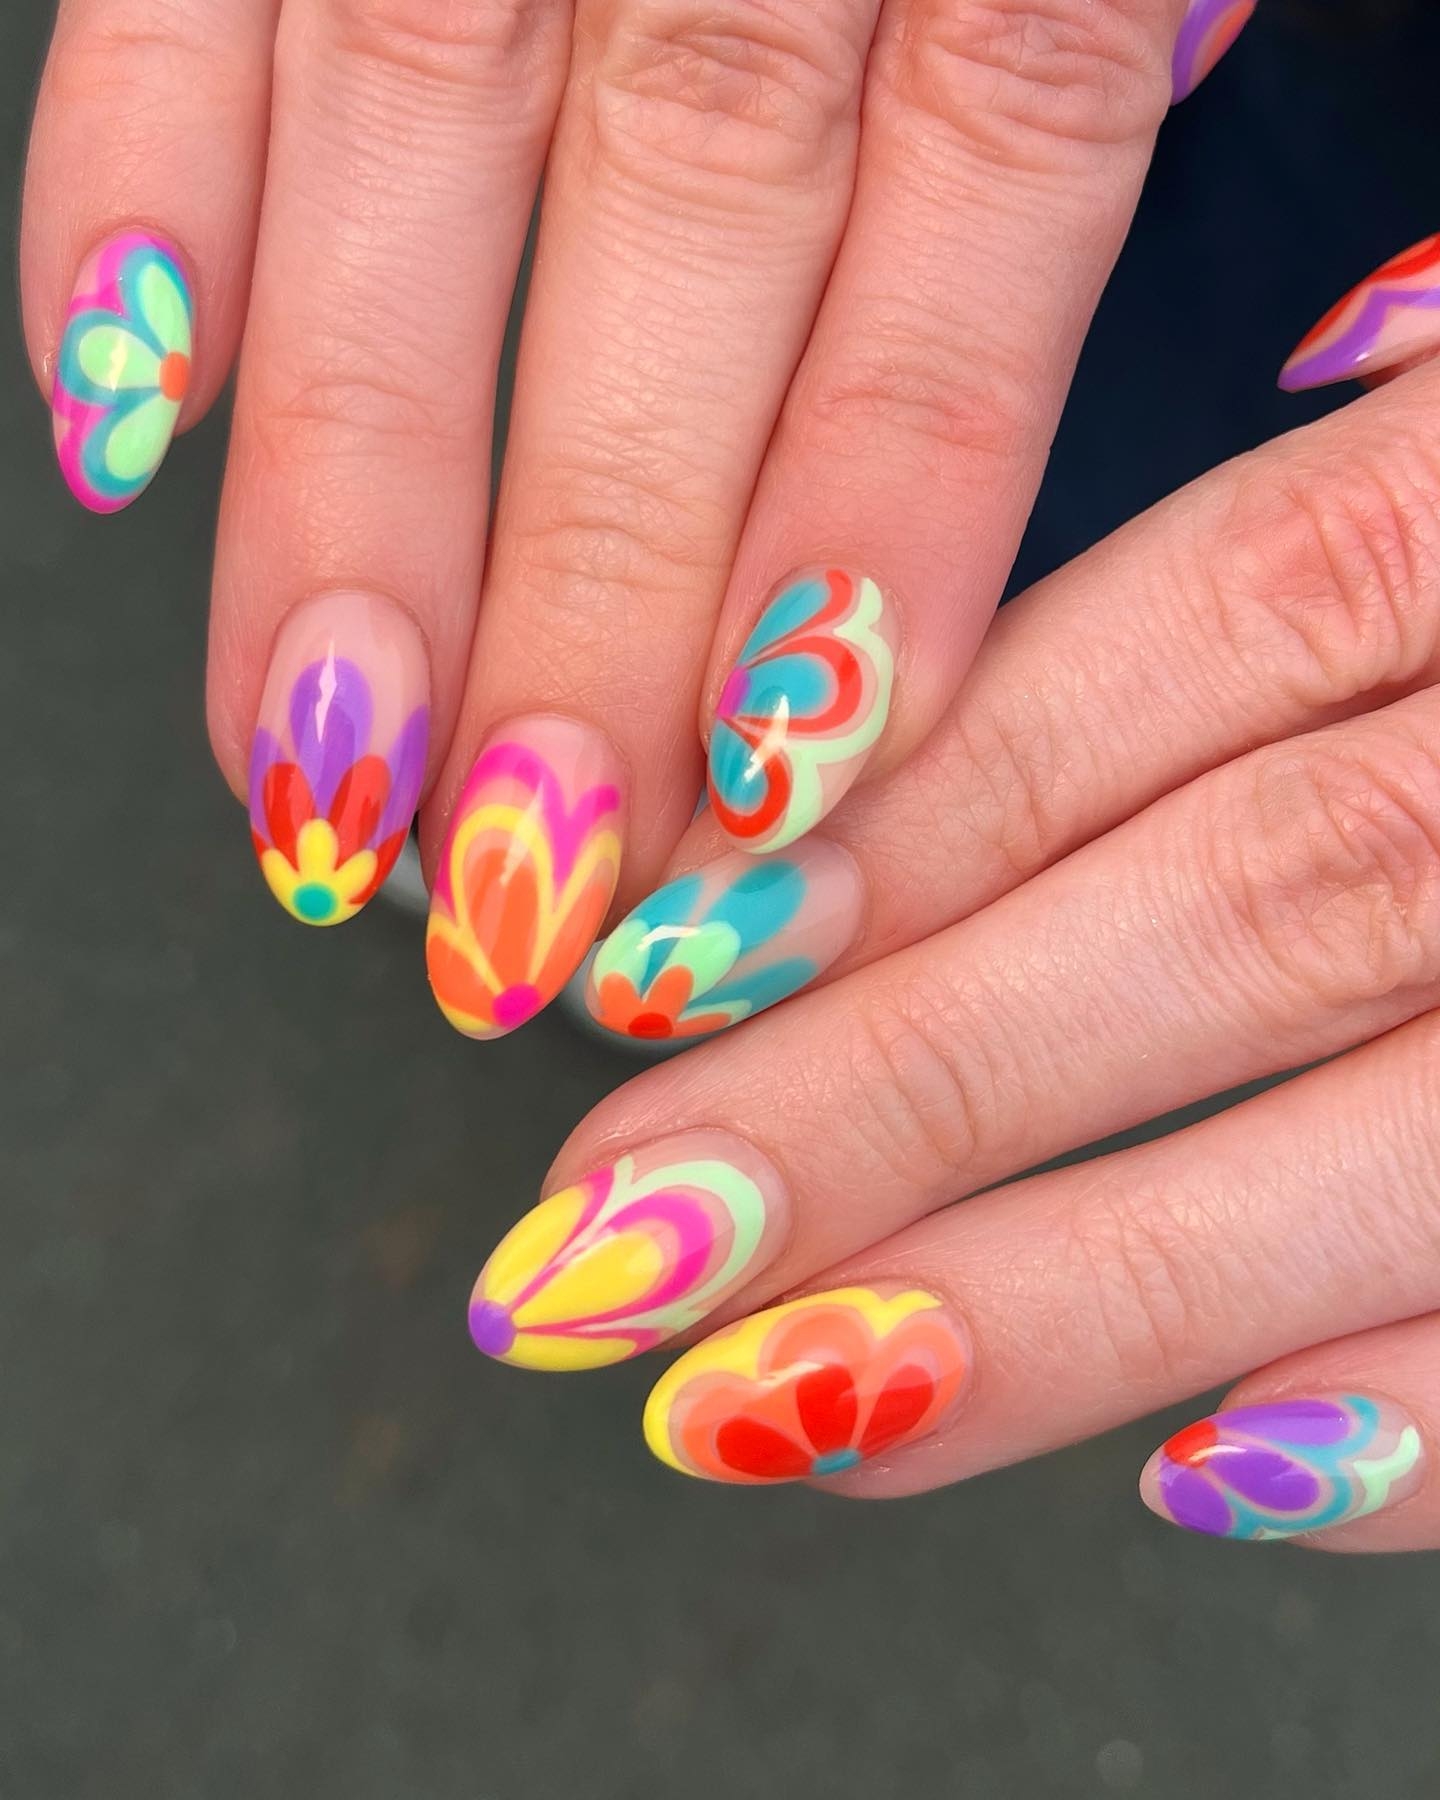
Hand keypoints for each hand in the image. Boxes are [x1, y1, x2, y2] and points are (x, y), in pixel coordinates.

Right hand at [24, 0, 1247, 1030]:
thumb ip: (1088, 99)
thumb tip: (1100, 436)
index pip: (983, 183)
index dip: (881, 509)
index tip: (801, 784)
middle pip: (682, 216)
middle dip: (594, 585)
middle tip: (537, 872)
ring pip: (415, 136)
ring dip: (351, 486)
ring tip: (325, 772)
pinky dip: (128, 195)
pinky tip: (122, 432)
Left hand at [465, 286, 1439, 1547]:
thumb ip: (1303, 548)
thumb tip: (934, 715)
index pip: (1161, 662)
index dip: (887, 830)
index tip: (655, 983)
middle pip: (1230, 905)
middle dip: (897, 1096)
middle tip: (616, 1243)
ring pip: (1397, 1124)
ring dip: (1073, 1294)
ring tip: (787, 1403)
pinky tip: (1214, 1480)